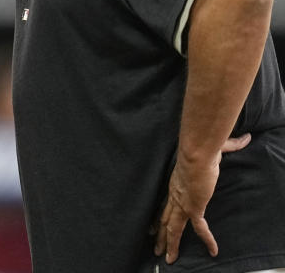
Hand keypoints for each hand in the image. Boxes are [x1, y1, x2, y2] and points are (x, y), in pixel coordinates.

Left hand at [154, 133, 250, 262]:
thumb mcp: (215, 150)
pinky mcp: (193, 208)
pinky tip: (213, 250)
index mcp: (175, 183)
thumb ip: (229, 146)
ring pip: (173, 228)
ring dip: (170, 243)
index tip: (153, 225)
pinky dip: (207, 240)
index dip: (160, 214)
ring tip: (167, 258)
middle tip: (155, 247)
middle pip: (165, 218)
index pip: (165, 202)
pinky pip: (199, 228)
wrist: (197, 152)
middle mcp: (175, 195)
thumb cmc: (202, 149)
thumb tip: (244, 138)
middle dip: (160, 234)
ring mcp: (182, 202)